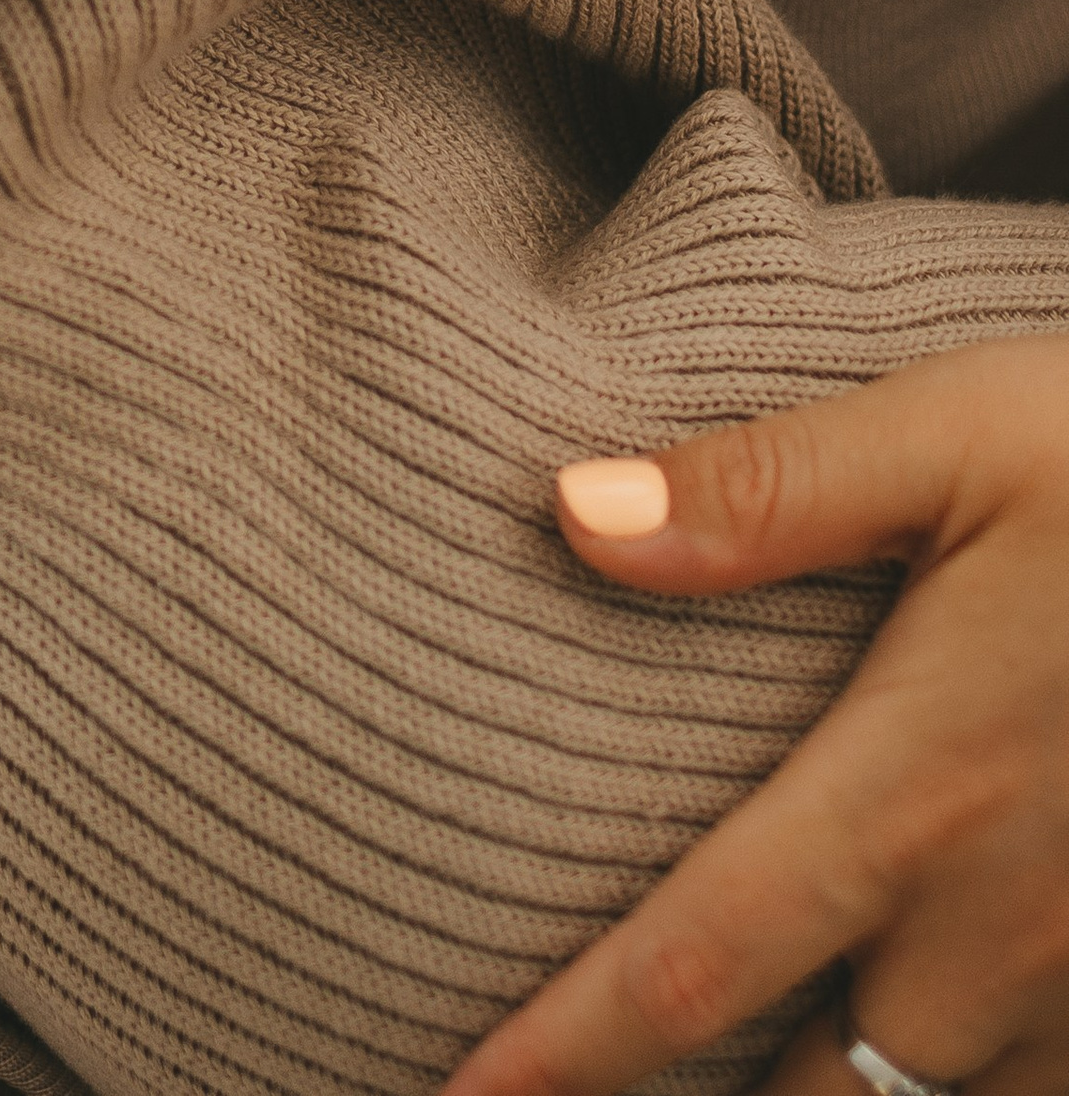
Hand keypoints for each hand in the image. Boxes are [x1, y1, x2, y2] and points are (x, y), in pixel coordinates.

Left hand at [447, 339, 1068, 1095]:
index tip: (452, 1095)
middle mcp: (1001, 936)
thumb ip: (769, 488)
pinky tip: (914, 1050)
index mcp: (916, 796)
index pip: (695, 964)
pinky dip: (967, 1094)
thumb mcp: (962, 432)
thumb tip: (570, 512)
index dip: (565, 1053)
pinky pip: (1043, 1091)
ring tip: (744, 1085)